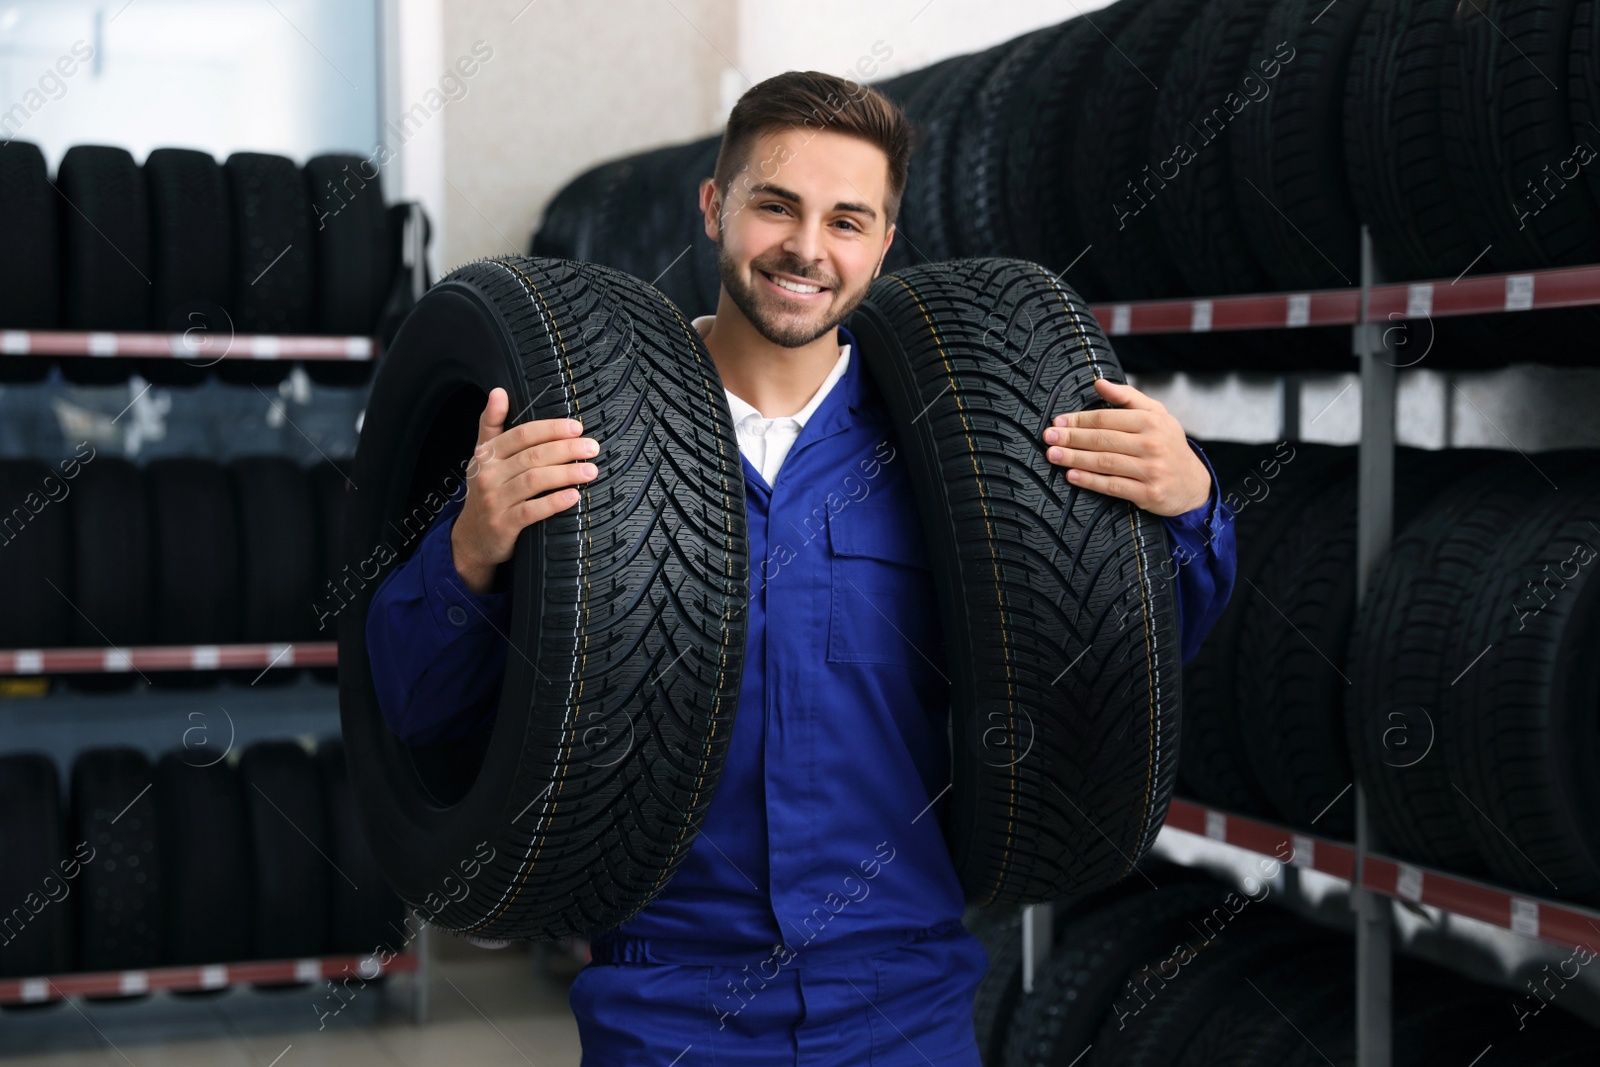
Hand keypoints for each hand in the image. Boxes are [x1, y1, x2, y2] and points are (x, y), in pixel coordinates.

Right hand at [450, 387, 600, 593]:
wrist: (472, 538)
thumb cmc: (486, 492)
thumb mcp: (482, 457)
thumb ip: (491, 424)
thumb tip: (498, 391)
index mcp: (487, 454)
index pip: (522, 434)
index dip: (551, 429)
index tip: (577, 427)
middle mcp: (489, 475)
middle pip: (533, 456)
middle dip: (566, 449)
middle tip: (592, 447)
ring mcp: (495, 501)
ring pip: (534, 481)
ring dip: (566, 473)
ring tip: (590, 470)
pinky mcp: (504, 525)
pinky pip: (532, 511)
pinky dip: (554, 502)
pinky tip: (574, 496)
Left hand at [1040, 378, 1210, 516]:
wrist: (1194, 484)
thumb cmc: (1168, 444)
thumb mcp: (1156, 414)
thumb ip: (1127, 397)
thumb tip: (1099, 383)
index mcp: (1151, 421)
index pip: (1106, 418)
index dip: (1079, 419)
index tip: (1058, 421)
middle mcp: (1152, 444)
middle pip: (1102, 439)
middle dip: (1071, 438)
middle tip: (1048, 437)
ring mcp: (1151, 469)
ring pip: (1105, 462)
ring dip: (1074, 458)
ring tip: (1053, 455)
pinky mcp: (1148, 493)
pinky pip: (1113, 486)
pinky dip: (1090, 481)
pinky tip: (1072, 476)